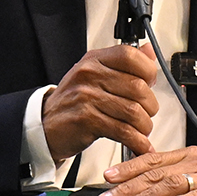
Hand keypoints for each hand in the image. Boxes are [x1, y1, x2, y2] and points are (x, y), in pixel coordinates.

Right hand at [42, 44, 161, 161]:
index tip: (150, 83)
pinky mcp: (87, 120)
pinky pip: (123, 131)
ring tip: (142, 130)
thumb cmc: (74, 100)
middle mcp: (90, 75)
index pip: (130, 56)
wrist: (46, 124)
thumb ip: (123, 63)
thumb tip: (149, 51)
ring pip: (133, 111)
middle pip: (137, 87)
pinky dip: (137, 141)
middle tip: (147, 113)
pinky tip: (139, 144)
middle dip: (150, 105)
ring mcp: (87, 97)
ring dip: (144, 126)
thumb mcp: (95, 73)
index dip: (148, 70)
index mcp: (94, 60)